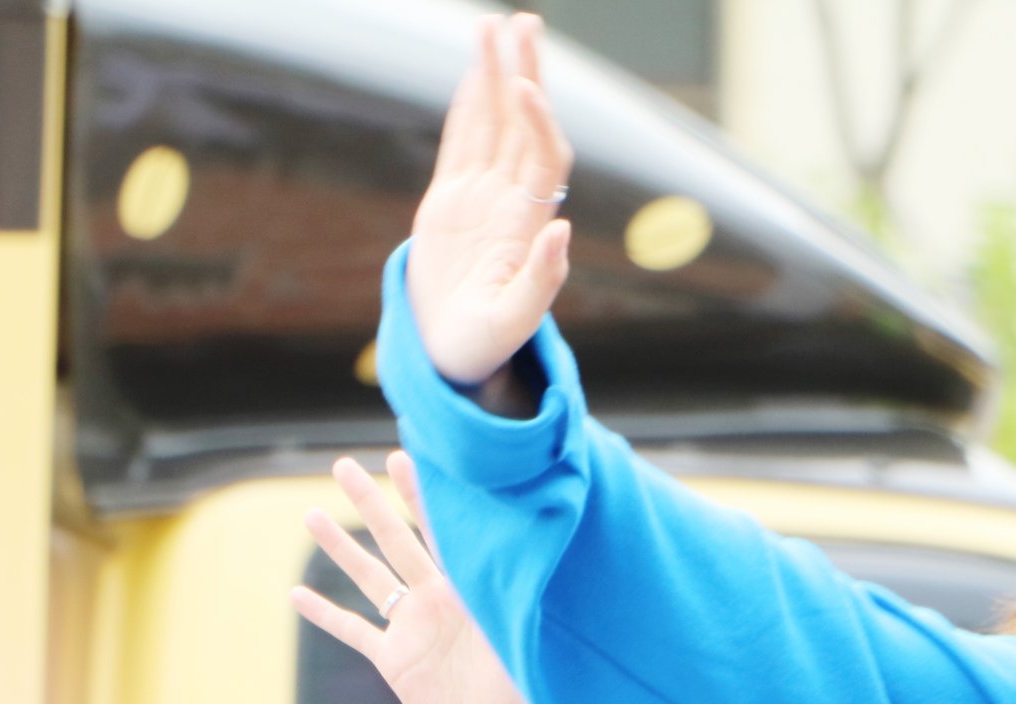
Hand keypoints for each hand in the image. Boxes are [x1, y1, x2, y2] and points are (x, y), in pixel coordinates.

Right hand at [289, 452, 564, 703]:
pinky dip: (325, 614)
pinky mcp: (394, 660)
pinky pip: (353, 632)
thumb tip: (528, 572)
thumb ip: (515, 609)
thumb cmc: (528, 696)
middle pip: (397, 541)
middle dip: (370, 504)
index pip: (444, 533)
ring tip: (311, 514)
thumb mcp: (524, 646)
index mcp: (471, 592)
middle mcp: (437, 601)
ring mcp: (412, 628)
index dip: (422, 497)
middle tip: (342, 465)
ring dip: (340, 548)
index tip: (403, 456)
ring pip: (369, 577)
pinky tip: (296, 594)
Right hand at [406, 12, 574, 387]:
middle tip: (525, 23)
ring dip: (495, 78)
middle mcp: (509, 203)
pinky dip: (468, 106)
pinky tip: (474, 72)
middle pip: (522, 127)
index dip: (537, 120)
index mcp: (526, 225)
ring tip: (493, 27)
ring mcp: (480, 198)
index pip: (540, 158)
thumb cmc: (485, 347)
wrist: (452, 357)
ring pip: (491, 125)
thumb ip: (542, 280)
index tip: (525, 84)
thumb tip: (564, 228)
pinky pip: (462, 142)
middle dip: (524, 74)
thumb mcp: (515, 321)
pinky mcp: (450, 201)